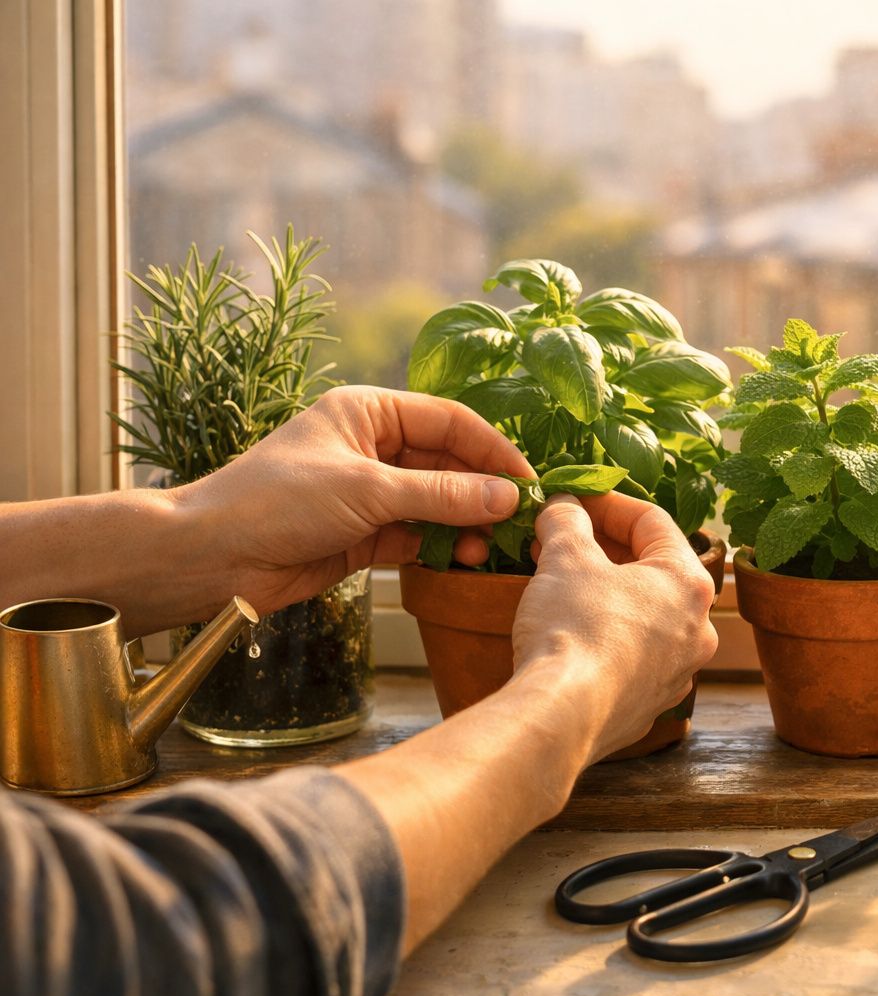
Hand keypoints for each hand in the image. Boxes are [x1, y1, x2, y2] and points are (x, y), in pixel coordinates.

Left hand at [177, 386, 533, 613]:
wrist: (211, 557)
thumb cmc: (275, 501)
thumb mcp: (367, 490)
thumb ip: (441, 495)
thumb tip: (507, 497)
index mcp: (369, 412)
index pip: (449, 421)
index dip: (492, 449)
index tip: (528, 481)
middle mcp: (372, 448)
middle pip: (447, 464)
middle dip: (481, 493)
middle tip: (517, 523)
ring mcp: (369, 493)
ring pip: (436, 504)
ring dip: (463, 525)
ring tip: (483, 550)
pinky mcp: (363, 535)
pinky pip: (417, 536)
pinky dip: (440, 549)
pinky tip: (461, 562)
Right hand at [510, 493, 718, 760]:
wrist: (563, 716)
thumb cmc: (574, 627)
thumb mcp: (565, 556)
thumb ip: (567, 521)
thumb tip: (563, 507)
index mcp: (689, 583)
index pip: (652, 521)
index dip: (607, 503)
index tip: (574, 500)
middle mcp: (698, 630)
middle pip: (652, 570)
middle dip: (603, 548)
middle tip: (562, 539)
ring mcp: (677, 673)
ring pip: (644, 616)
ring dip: (605, 592)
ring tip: (562, 582)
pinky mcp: (648, 705)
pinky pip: (631, 657)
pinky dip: (605, 636)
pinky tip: (570, 633)